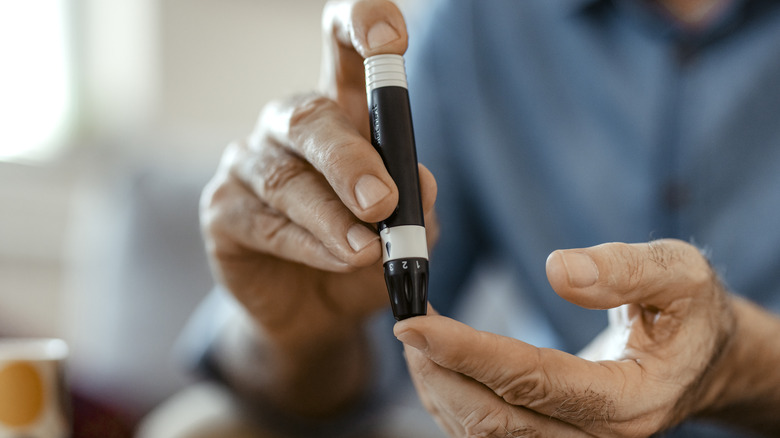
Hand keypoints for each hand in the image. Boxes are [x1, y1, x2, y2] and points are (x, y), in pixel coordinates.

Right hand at [201, 0, 436, 346]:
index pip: (342, 48)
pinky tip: (338, 261)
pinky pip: (264, 222)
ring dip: (331, 216)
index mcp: (342, 112)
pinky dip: (308, 244)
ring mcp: (249, 163)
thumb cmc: (363, 255)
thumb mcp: (404, 231)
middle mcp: (289, 127)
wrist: (318, 313)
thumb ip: (416, 205)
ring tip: (366, 251)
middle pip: (311, 118)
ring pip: (286, 177)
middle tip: (382, 202)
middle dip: (350, 160)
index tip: (394, 41)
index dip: (362, 26)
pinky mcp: (222, 208)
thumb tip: (421, 185)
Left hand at [395, 239, 734, 436]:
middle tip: (406, 325)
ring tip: (415, 340)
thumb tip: (560, 270)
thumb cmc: (688, 313)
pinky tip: (438, 362)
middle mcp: (597, 436)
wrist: (703, 357)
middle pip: (496, 421)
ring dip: (440, 388)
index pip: (532, 380)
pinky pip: (491, 432)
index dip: (468, 352)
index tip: (416, 324)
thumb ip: (626, 271)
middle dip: (439, 373)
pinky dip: (455, 398)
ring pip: (486, 434)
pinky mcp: (554, 437)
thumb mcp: (680, 276)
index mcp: (630, 400)